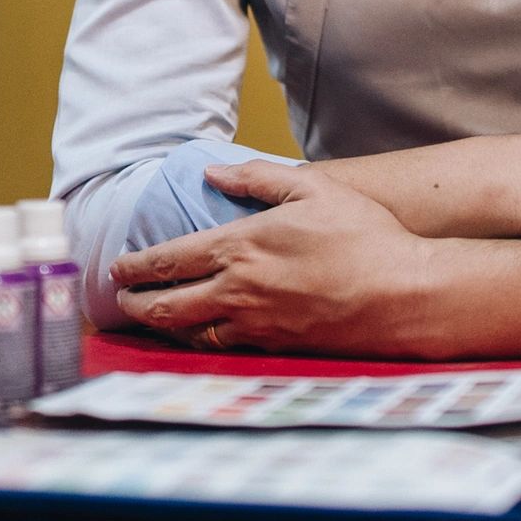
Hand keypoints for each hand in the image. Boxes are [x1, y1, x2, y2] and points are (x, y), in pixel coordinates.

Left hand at [110, 162, 432, 354]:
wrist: (403, 295)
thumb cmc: (364, 236)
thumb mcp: (314, 188)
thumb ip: (258, 178)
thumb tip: (212, 172)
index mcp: (241, 246)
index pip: (169, 259)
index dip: (136, 265)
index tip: (117, 265)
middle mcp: (239, 290)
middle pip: (168, 303)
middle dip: (136, 302)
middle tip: (120, 300)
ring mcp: (256, 324)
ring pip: (191, 331)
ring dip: (163, 325)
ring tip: (152, 318)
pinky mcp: (277, 347)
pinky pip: (223, 347)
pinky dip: (199, 341)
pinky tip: (198, 336)